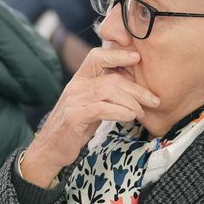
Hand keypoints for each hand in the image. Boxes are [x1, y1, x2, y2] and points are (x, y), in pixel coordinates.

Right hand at [20, 47, 159, 186]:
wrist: (49, 149)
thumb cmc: (73, 128)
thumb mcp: (89, 105)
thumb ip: (105, 95)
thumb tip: (131, 88)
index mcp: (79, 80)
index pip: (97, 56)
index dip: (117, 54)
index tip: (137, 57)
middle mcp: (76, 86)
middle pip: (111, 78)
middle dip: (137, 89)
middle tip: (154, 100)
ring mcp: (74, 101)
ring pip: (109, 92)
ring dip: (132, 103)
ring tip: (141, 113)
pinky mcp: (74, 117)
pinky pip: (102, 109)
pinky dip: (120, 112)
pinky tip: (130, 117)